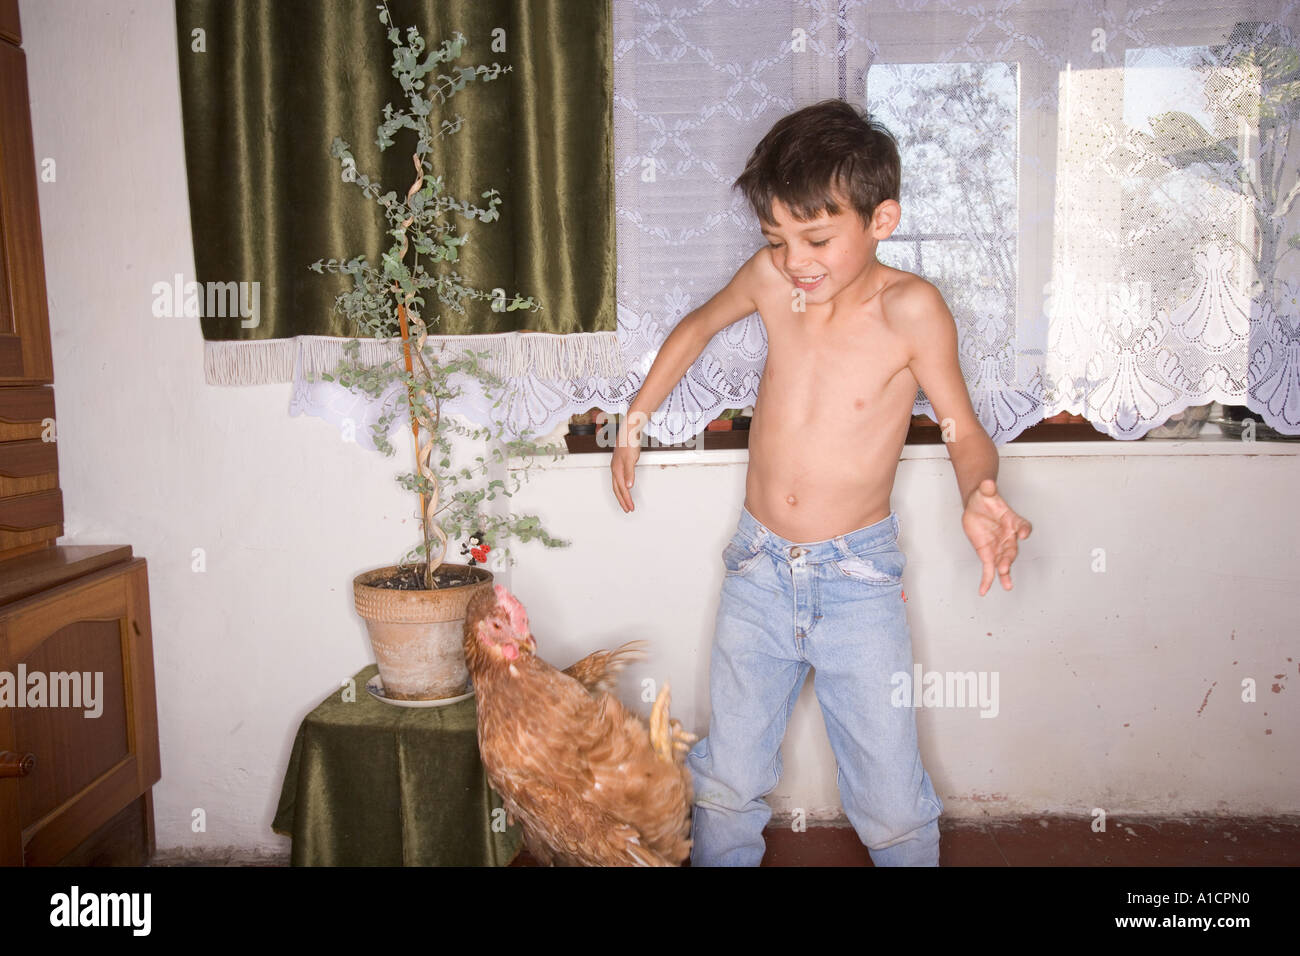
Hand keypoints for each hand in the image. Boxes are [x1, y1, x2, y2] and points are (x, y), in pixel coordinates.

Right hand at [611, 421, 641, 512]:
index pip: (621, 489)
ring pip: (618, 485)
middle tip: (628, 509)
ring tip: (627, 502)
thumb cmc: (629, 443)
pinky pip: (620, 479)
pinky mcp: (621, 463)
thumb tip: (628, 486)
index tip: (629, 508)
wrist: (629, 430)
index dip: (625, 500)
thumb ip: (629, 473)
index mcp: (616, 470)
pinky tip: (626, 487)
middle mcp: (615, 469)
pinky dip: (623, 486)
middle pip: (617, 489)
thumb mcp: (630, 459)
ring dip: (622, 495)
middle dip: (622, 500)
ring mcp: (617, 466)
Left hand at [961, 478, 1031, 595]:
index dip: (1023, 529)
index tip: (1023, 533)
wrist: (977, 505)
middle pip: (1012, 549)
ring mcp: (999, 546)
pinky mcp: (988, 553)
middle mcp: (1009, 536)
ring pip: (1004, 562)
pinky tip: (984, 590)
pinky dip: (987, 580)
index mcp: (1012, 520)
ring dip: (1004, 572)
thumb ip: (987, 488)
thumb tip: (987, 482)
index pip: (1022, 525)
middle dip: (1009, 558)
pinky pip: (989, 569)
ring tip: (1007, 585)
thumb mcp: (985, 491)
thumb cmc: (985, 498)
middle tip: (1006, 566)